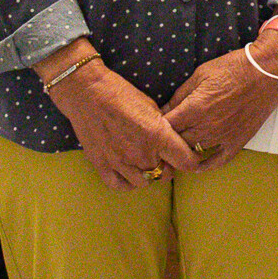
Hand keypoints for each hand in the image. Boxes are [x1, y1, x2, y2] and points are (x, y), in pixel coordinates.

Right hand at [45, 53, 199, 191]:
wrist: (86, 92)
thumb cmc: (120, 94)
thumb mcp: (152, 106)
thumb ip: (165, 129)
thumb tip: (173, 142)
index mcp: (158, 135)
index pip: (187, 162)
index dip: (191, 161)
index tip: (188, 157)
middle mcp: (141, 153)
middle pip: (165, 174)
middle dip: (167, 166)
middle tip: (161, 155)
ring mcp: (120, 162)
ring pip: (144, 182)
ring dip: (147, 174)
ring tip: (143, 161)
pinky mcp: (102, 165)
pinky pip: (121, 186)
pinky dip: (127, 181)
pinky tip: (128, 170)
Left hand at [161, 38, 277, 171]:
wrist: (268, 73)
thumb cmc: (234, 68)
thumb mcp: (201, 74)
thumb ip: (180, 94)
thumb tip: (165, 110)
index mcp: (195, 108)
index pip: (165, 126)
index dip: (157, 125)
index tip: (155, 123)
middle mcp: (207, 127)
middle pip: (177, 142)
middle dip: (168, 138)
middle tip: (164, 134)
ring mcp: (223, 137)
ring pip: (193, 152)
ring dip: (184, 149)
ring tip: (177, 145)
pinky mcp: (237, 142)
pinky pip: (217, 161)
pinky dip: (204, 165)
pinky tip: (196, 164)